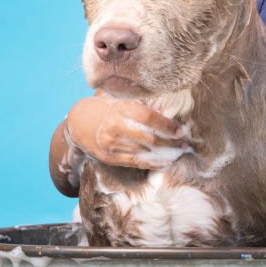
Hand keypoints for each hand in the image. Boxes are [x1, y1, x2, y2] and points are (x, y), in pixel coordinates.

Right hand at [66, 94, 189, 170]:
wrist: (81, 123)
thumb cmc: (111, 111)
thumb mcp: (124, 103)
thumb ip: (144, 107)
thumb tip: (171, 112)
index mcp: (121, 108)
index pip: (148, 117)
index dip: (167, 125)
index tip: (180, 131)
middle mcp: (115, 126)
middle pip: (148, 137)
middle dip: (169, 142)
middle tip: (184, 144)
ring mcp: (111, 143)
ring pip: (144, 151)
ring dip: (164, 153)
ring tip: (178, 152)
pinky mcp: (109, 157)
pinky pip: (135, 162)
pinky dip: (152, 163)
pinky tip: (165, 162)